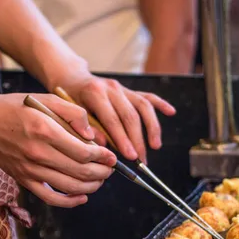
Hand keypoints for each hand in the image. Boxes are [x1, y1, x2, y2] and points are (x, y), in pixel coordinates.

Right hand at [0, 93, 116, 207]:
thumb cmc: (16, 108)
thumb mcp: (46, 99)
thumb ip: (73, 113)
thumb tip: (93, 136)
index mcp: (45, 130)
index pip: (83, 152)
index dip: (103, 157)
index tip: (111, 156)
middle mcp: (38, 153)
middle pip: (80, 172)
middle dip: (102, 173)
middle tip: (110, 169)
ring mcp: (30, 170)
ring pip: (70, 187)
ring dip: (91, 187)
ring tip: (100, 179)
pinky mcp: (24, 180)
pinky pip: (50, 198)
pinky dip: (70, 202)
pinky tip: (82, 197)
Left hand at [59, 74, 176, 162]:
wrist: (71, 79)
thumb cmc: (68, 100)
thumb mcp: (69, 114)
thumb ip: (85, 128)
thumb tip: (104, 146)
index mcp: (95, 93)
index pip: (113, 120)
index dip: (123, 139)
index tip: (130, 156)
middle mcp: (112, 88)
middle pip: (131, 116)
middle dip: (138, 140)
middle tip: (141, 160)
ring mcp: (122, 88)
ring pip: (143, 107)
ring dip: (152, 128)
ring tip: (155, 146)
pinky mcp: (129, 90)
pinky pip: (148, 96)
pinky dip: (160, 104)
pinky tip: (171, 112)